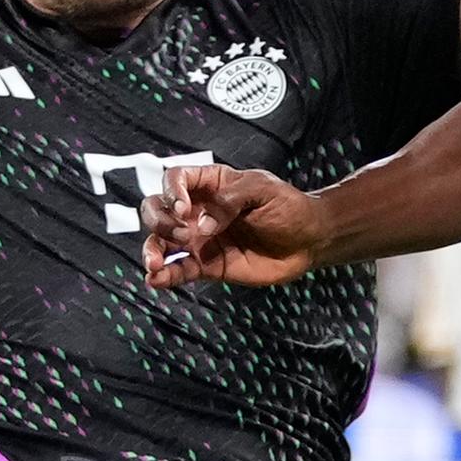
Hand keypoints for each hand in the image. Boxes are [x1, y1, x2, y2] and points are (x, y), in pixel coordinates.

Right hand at [142, 164, 328, 290]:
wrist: (308, 240)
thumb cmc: (288, 207)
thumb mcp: (262, 191)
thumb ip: (229, 202)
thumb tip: (201, 226)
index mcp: (210, 184)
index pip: (175, 179)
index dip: (172, 192)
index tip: (184, 209)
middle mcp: (198, 211)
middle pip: (157, 210)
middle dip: (159, 222)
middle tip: (182, 235)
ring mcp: (199, 239)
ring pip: (160, 242)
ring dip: (152, 251)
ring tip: (155, 264)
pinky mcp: (207, 265)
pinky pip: (178, 270)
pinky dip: (164, 276)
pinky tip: (156, 280)